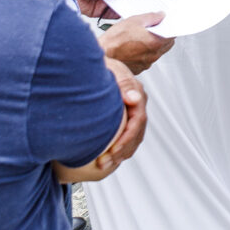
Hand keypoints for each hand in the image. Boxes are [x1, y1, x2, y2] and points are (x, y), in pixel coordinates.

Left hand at [55, 59, 147, 182]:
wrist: (90, 64)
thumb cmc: (99, 66)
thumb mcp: (109, 70)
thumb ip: (123, 83)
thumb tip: (134, 98)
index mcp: (135, 92)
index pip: (138, 121)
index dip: (127, 138)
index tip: (112, 150)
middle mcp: (136, 103)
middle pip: (137, 133)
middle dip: (122, 151)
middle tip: (104, 163)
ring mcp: (131, 111)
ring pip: (133, 138)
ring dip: (120, 154)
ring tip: (103, 165)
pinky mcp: (124, 117)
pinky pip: (126, 137)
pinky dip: (118, 150)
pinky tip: (105, 157)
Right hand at [99, 12, 174, 73]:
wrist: (101, 58)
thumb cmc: (113, 42)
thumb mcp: (132, 21)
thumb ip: (150, 17)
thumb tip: (160, 15)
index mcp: (155, 42)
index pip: (172, 34)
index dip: (169, 27)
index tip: (165, 23)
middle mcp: (153, 55)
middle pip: (166, 44)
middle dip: (163, 36)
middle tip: (154, 29)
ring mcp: (146, 63)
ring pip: (156, 52)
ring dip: (153, 45)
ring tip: (140, 37)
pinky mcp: (138, 69)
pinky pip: (146, 60)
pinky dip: (143, 53)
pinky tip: (133, 47)